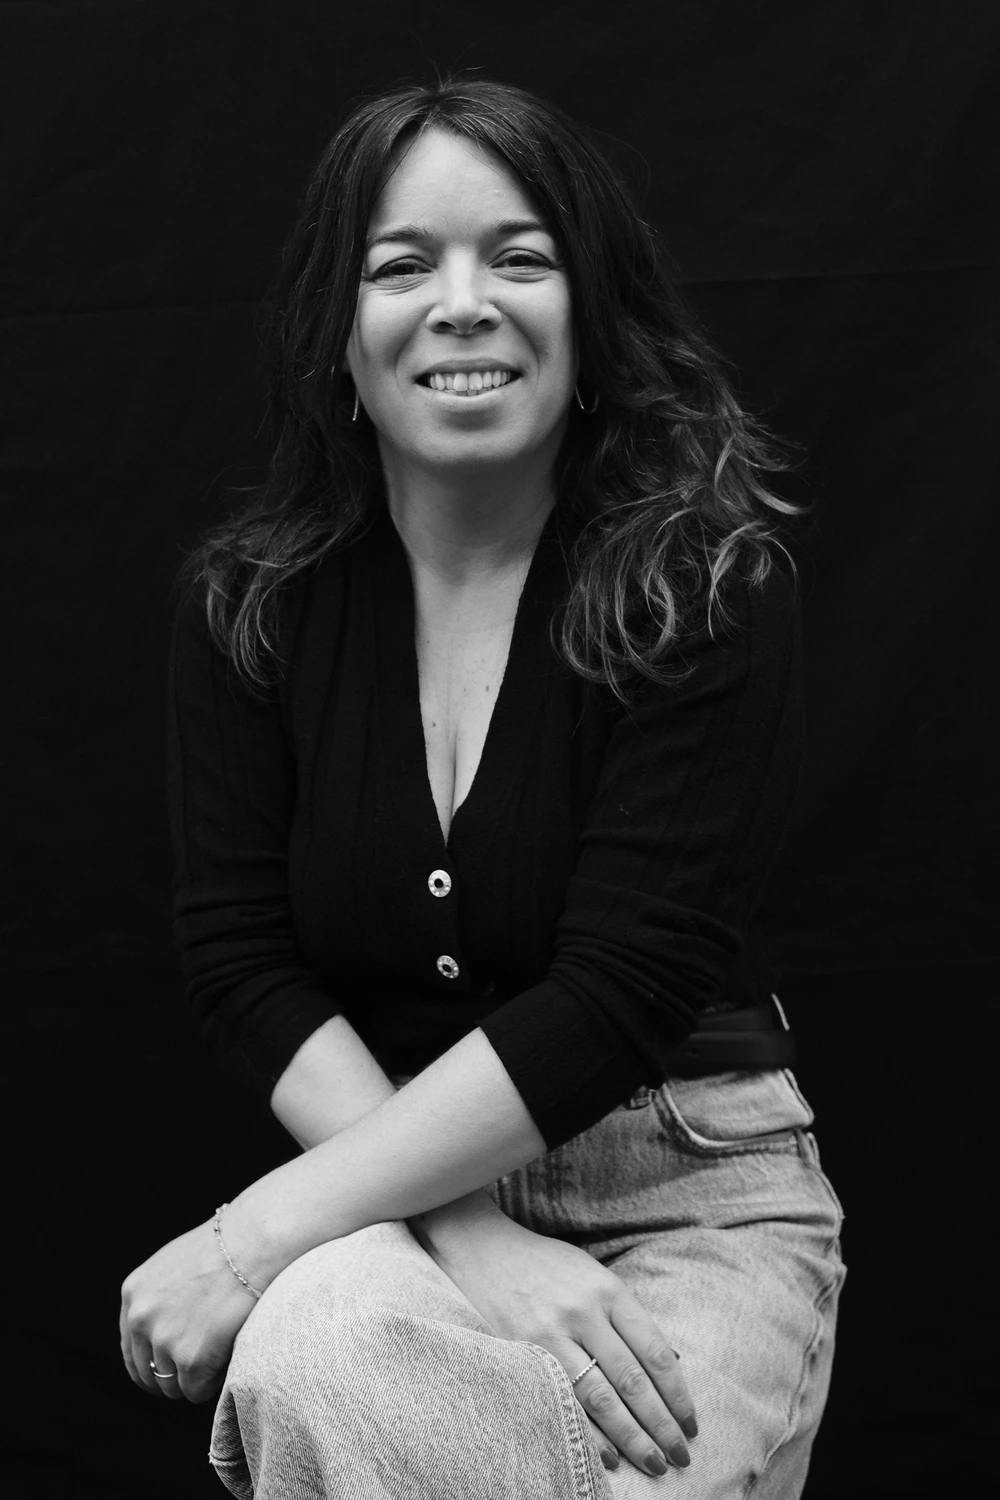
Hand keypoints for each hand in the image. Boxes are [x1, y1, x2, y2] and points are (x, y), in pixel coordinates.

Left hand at [120, 1218, 258, 1402]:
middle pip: (149, 1374)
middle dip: (174, 1375)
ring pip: (172, 1387)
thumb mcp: (176, 1263)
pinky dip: (213, 1383)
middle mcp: (141, 1318)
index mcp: (134, 1293)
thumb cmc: (227, 1246)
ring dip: (195, 1379)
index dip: (153, 1363)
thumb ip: (161, 1296)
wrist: (254, 1244)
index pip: (132, 1349)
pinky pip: (196, 1392)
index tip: (172, 1369)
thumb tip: (166, 1326)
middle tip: (202, 1364)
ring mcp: (164, 1340)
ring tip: (220, 1355)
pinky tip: (228, 1359)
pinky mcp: (190, 1359)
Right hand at [413, 1203, 696, 1476]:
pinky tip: (609, 1457)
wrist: (485, 1249)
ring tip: (653, 1463)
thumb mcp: (594, 1276)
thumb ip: (626, 1316)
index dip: (677, 1393)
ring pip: (600, 1398)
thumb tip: (667, 1364)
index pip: (654, 1351)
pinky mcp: (523, 1351)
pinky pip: (562, 1401)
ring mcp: (550, 1333)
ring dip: (631, 1438)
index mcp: (608, 1290)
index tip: (690, 1423)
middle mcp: (583, 1312)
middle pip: (631, 1380)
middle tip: (680, 1456)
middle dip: (660, 1425)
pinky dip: (588, 1433)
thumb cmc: (548, 1266)